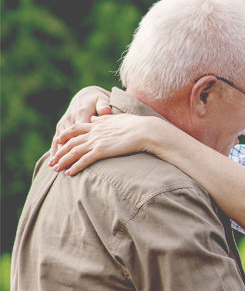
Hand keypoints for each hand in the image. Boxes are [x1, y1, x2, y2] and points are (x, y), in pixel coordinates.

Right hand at [48, 86, 110, 159]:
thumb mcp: (102, 100)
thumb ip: (103, 106)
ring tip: (54, 166)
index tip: (78, 154)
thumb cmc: (98, 101)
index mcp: (81, 113)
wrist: (86, 97)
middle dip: (64, 152)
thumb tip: (106, 110)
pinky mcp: (62, 127)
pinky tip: (53, 162)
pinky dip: (55, 151)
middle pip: (66, 137)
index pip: (78, 130)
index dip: (77, 142)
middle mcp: (70, 119)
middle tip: (62, 165)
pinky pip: (57, 140)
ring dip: (56, 153)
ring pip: (59, 140)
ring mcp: (64, 123)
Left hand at [48, 113, 164, 174]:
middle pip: (70, 142)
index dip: (65, 135)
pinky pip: (84, 160)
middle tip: (52, 161)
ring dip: (63, 161)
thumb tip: (96, 117)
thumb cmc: (137, 125)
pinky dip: (75, 167)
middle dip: (59, 152)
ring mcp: (97, 141)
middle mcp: (94, 132)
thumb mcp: (118, 118)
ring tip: (56, 170)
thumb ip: (104, 119)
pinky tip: (69, 173)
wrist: (146, 131)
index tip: (57, 141)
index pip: (75, 129)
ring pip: (74, 151)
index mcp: (97, 124)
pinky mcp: (102, 150)